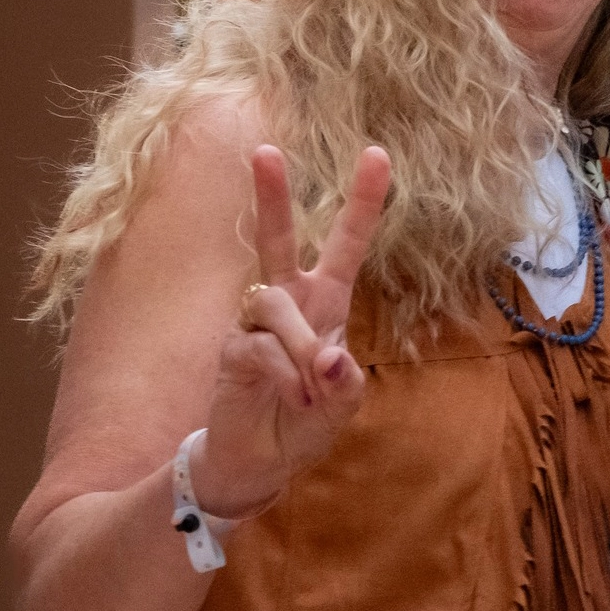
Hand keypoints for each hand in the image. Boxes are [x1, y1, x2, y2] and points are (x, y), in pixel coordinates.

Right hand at [192, 145, 390, 517]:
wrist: (260, 459)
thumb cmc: (306, 421)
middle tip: (266, 150)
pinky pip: (262, 348)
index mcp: (327, 303)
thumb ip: (344, 382)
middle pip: (280, 239)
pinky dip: (286, 378)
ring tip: (310, 391)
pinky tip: (293, 399)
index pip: (346, 244)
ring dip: (300, 349)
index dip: (363, 202)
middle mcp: (290, 301)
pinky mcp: (232, 348)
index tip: (377, 154)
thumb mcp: (343, 404)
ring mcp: (255, 322)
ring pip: (278, 306)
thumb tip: (328, 359)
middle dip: (272, 195)